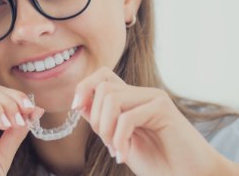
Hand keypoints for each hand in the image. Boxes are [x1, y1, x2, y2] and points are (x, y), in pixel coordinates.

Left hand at [73, 67, 238, 175]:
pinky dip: (119, 139)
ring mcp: (154, 99)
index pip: (102, 76)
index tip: (75, 108)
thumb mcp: (119, 141)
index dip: (84, 87)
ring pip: (112, 98)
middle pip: (103, 86)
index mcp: (132, 99)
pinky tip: (125, 154)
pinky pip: (127, 117)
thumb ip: (103, 121)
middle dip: (95, 117)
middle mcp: (143, 94)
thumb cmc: (157, 163)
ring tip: (116, 149)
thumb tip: (79, 103)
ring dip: (106, 128)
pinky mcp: (164, 109)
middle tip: (106, 143)